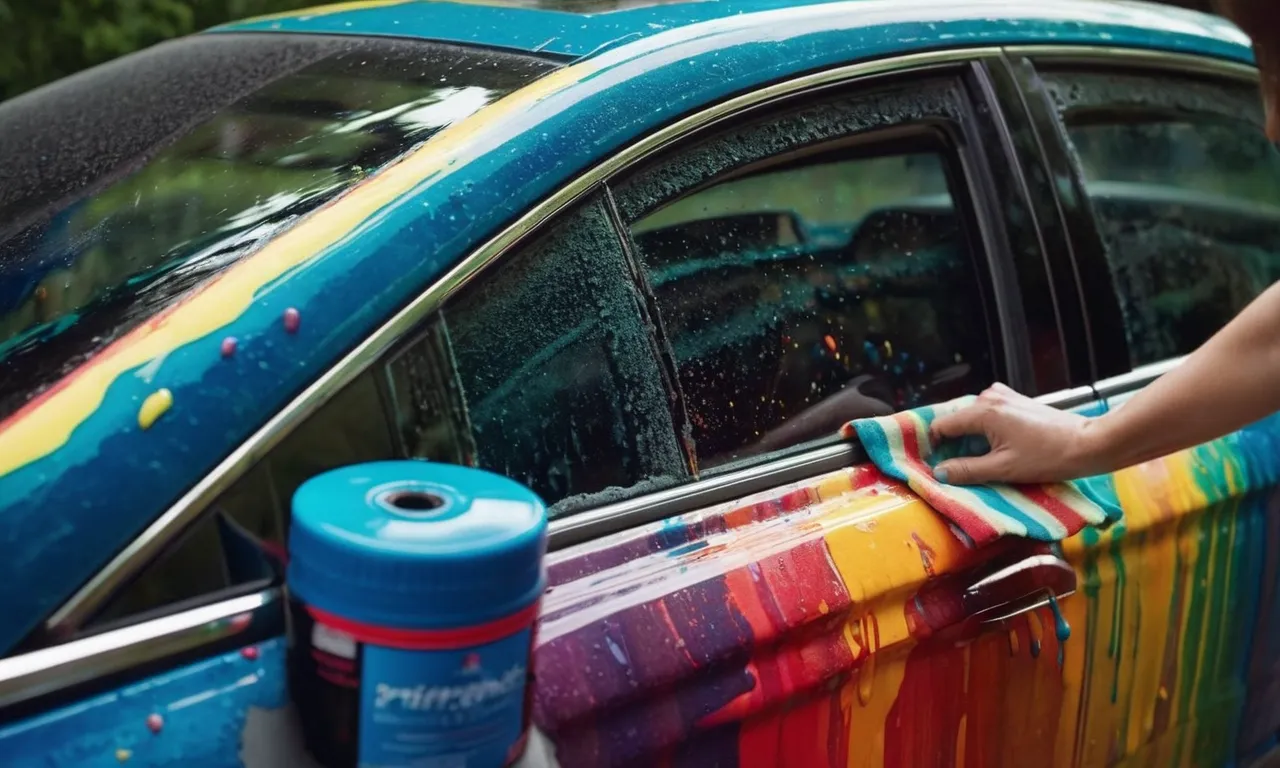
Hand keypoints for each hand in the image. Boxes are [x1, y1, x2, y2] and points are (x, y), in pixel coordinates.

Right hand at [929, 383, 1101, 484]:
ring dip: (970, 439)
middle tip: (958, 469)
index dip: (934, 447)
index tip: (936, 466)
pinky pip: (988, 415)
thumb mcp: (1003, 469)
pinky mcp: (1015, 401)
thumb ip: (967, 470)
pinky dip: (985, 432)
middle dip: (953, 444)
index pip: (941, 425)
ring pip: (971, 419)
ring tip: (980, 462)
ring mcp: (1003, 396)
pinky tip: (997, 449)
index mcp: (983, 411)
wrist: (1087, 444)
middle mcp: (989, 397)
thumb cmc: (1048, 456)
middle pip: (956, 421)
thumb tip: (939, 473)